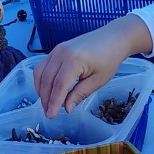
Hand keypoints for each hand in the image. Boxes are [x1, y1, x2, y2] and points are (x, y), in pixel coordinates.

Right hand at [34, 15, 152, 117]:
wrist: (113, 37)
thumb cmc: (109, 59)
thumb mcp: (98, 80)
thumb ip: (80, 94)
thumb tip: (67, 108)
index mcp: (74, 60)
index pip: (59, 86)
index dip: (54, 102)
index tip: (51, 116)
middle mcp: (61, 53)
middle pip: (47, 80)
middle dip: (46, 99)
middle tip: (49, 113)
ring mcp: (57, 49)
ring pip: (40, 72)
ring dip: (41, 90)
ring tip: (47, 104)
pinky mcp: (56, 49)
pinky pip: (43, 66)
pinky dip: (42, 79)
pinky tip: (47, 90)